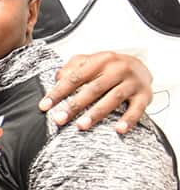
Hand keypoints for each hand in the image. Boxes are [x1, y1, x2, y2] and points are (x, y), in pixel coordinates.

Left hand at [38, 51, 152, 133]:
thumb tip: (57, 79)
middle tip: (60, 119)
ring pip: (113, 98)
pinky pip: (137, 109)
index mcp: (101, 60)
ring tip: (81, 126)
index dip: (58, 92)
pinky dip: (128, 119)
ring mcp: (132, 82)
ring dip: (96, 113)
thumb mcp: (89, 62)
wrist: (140, 67)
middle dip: (75, 105)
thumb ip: (72, 68)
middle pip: (93, 88)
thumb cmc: (109, 68)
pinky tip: (118, 129)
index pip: (75, 77)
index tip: (45, 106)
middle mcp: (118, 69)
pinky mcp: (145, 95)